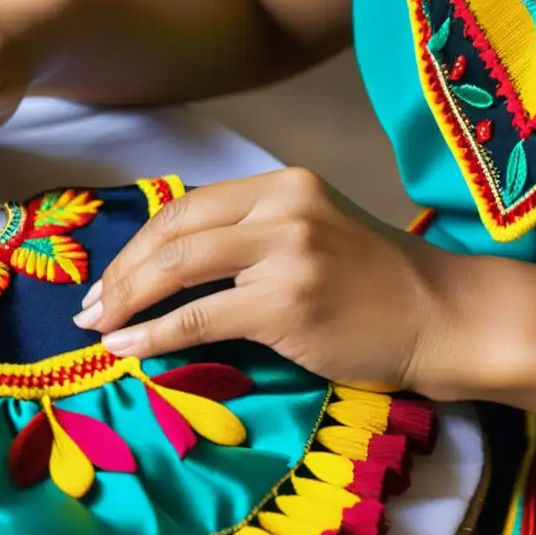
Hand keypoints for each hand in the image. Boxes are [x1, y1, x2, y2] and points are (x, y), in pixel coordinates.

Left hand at [74, 168, 451, 393]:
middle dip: (121, 273)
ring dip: (125, 300)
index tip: (111, 278)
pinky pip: (198, 319)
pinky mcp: (287, 304)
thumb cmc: (377, 283)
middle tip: (91, 308)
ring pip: (177, 270)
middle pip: (173, 233)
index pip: (187, 208)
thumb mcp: (311, 235)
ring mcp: (287, 253)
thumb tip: (170, 266)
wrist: (445, 317)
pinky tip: (125, 348)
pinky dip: (152, 335)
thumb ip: (250, 238)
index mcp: (283, 186)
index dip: (138, 245)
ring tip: (98, 328)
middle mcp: (283, 207)